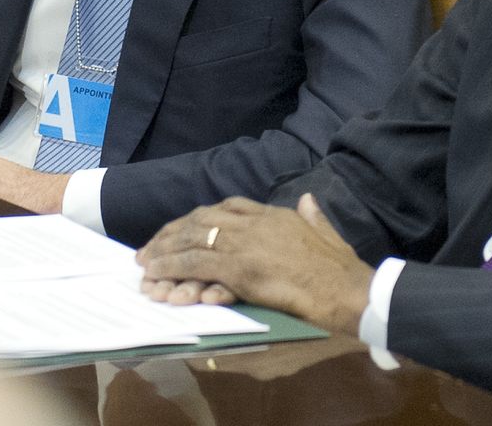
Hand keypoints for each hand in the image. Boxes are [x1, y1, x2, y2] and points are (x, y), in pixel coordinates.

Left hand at [135, 194, 372, 334]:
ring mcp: (246, 245)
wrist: (346, 290)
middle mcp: (255, 224)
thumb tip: (308, 201)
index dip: (200, 218)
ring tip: (144, 261)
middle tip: (152, 246)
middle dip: (173, 232)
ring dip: (165, 250)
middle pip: (202, 220)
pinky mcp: (240, 269)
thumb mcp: (327, 233)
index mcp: (274, 214)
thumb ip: (313, 215)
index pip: (228, 207)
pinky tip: (156, 274)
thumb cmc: (340, 269)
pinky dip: (172, 267)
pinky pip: (196, 265)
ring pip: (194, 240)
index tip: (183, 227)